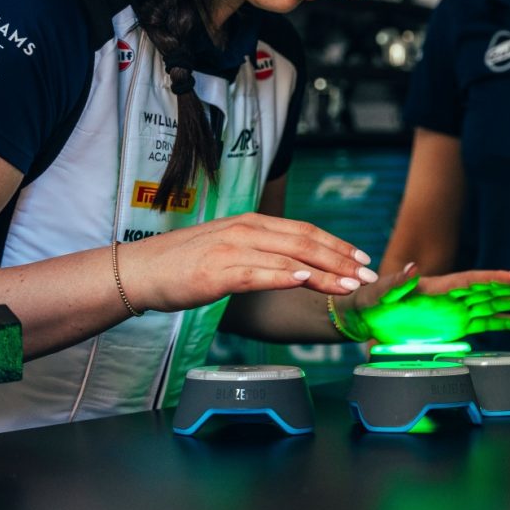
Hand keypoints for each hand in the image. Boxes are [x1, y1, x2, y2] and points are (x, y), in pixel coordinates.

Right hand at [117, 212, 377, 312]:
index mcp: (251, 223)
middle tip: (368, 276)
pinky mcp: (218, 271)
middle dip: (341, 259)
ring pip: (289, 257)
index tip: (362, 258)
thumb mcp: (228, 248)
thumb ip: (259, 250)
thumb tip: (292, 262)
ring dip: (324, 272)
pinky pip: (259, 272)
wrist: (141, 270)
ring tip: (350, 285)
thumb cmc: (184, 263)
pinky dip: (285, 275)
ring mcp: (232, 249)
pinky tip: (306, 280)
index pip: (304, 230)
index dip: (337, 243)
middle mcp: (246, 230)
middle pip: (305, 242)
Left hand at [341, 265, 509, 343]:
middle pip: (491, 289)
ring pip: (495, 304)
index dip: (496, 279)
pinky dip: (508, 322)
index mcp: (438, 287)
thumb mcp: (379, 292)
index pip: (473, 281)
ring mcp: (457, 311)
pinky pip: (487, 323)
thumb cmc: (369, 302)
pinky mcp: (457, 326)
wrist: (363, 318)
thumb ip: (396, 282)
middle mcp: (453, 297)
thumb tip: (412, 268)